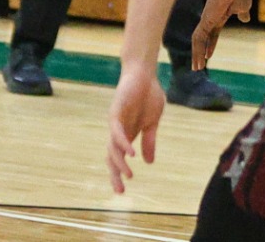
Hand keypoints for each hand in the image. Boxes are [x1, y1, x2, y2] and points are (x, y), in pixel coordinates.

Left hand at [106, 69, 165, 193]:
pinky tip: (131, 154)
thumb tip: (149, 162)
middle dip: (115, 174)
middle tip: (120, 190)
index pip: (119, 158)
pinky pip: (118, 133)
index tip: (123, 189)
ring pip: (113, 148)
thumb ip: (150, 141)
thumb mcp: (153, 122)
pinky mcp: (116, 113)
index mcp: (127, 134)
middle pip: (111, 157)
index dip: (119, 173)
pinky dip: (124, 144)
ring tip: (129, 175)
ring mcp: (116, 123)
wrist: (145, 74)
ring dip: (120, 163)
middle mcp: (118, 131)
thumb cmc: (149, 94)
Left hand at [190, 0, 253, 70]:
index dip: (211, 45)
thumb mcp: (244, 7)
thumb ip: (243, 14)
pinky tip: (199, 59)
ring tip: (197, 68)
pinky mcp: (205, 21)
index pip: (213, 34)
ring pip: (198, 41)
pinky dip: (197, 49)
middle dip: (199, 53)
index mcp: (219, 18)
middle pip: (202, 39)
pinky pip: (199, 38)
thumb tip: (245, 18)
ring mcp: (206, 20)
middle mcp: (210, 20)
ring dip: (196, 54)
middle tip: (198, 67)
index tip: (208, 56)